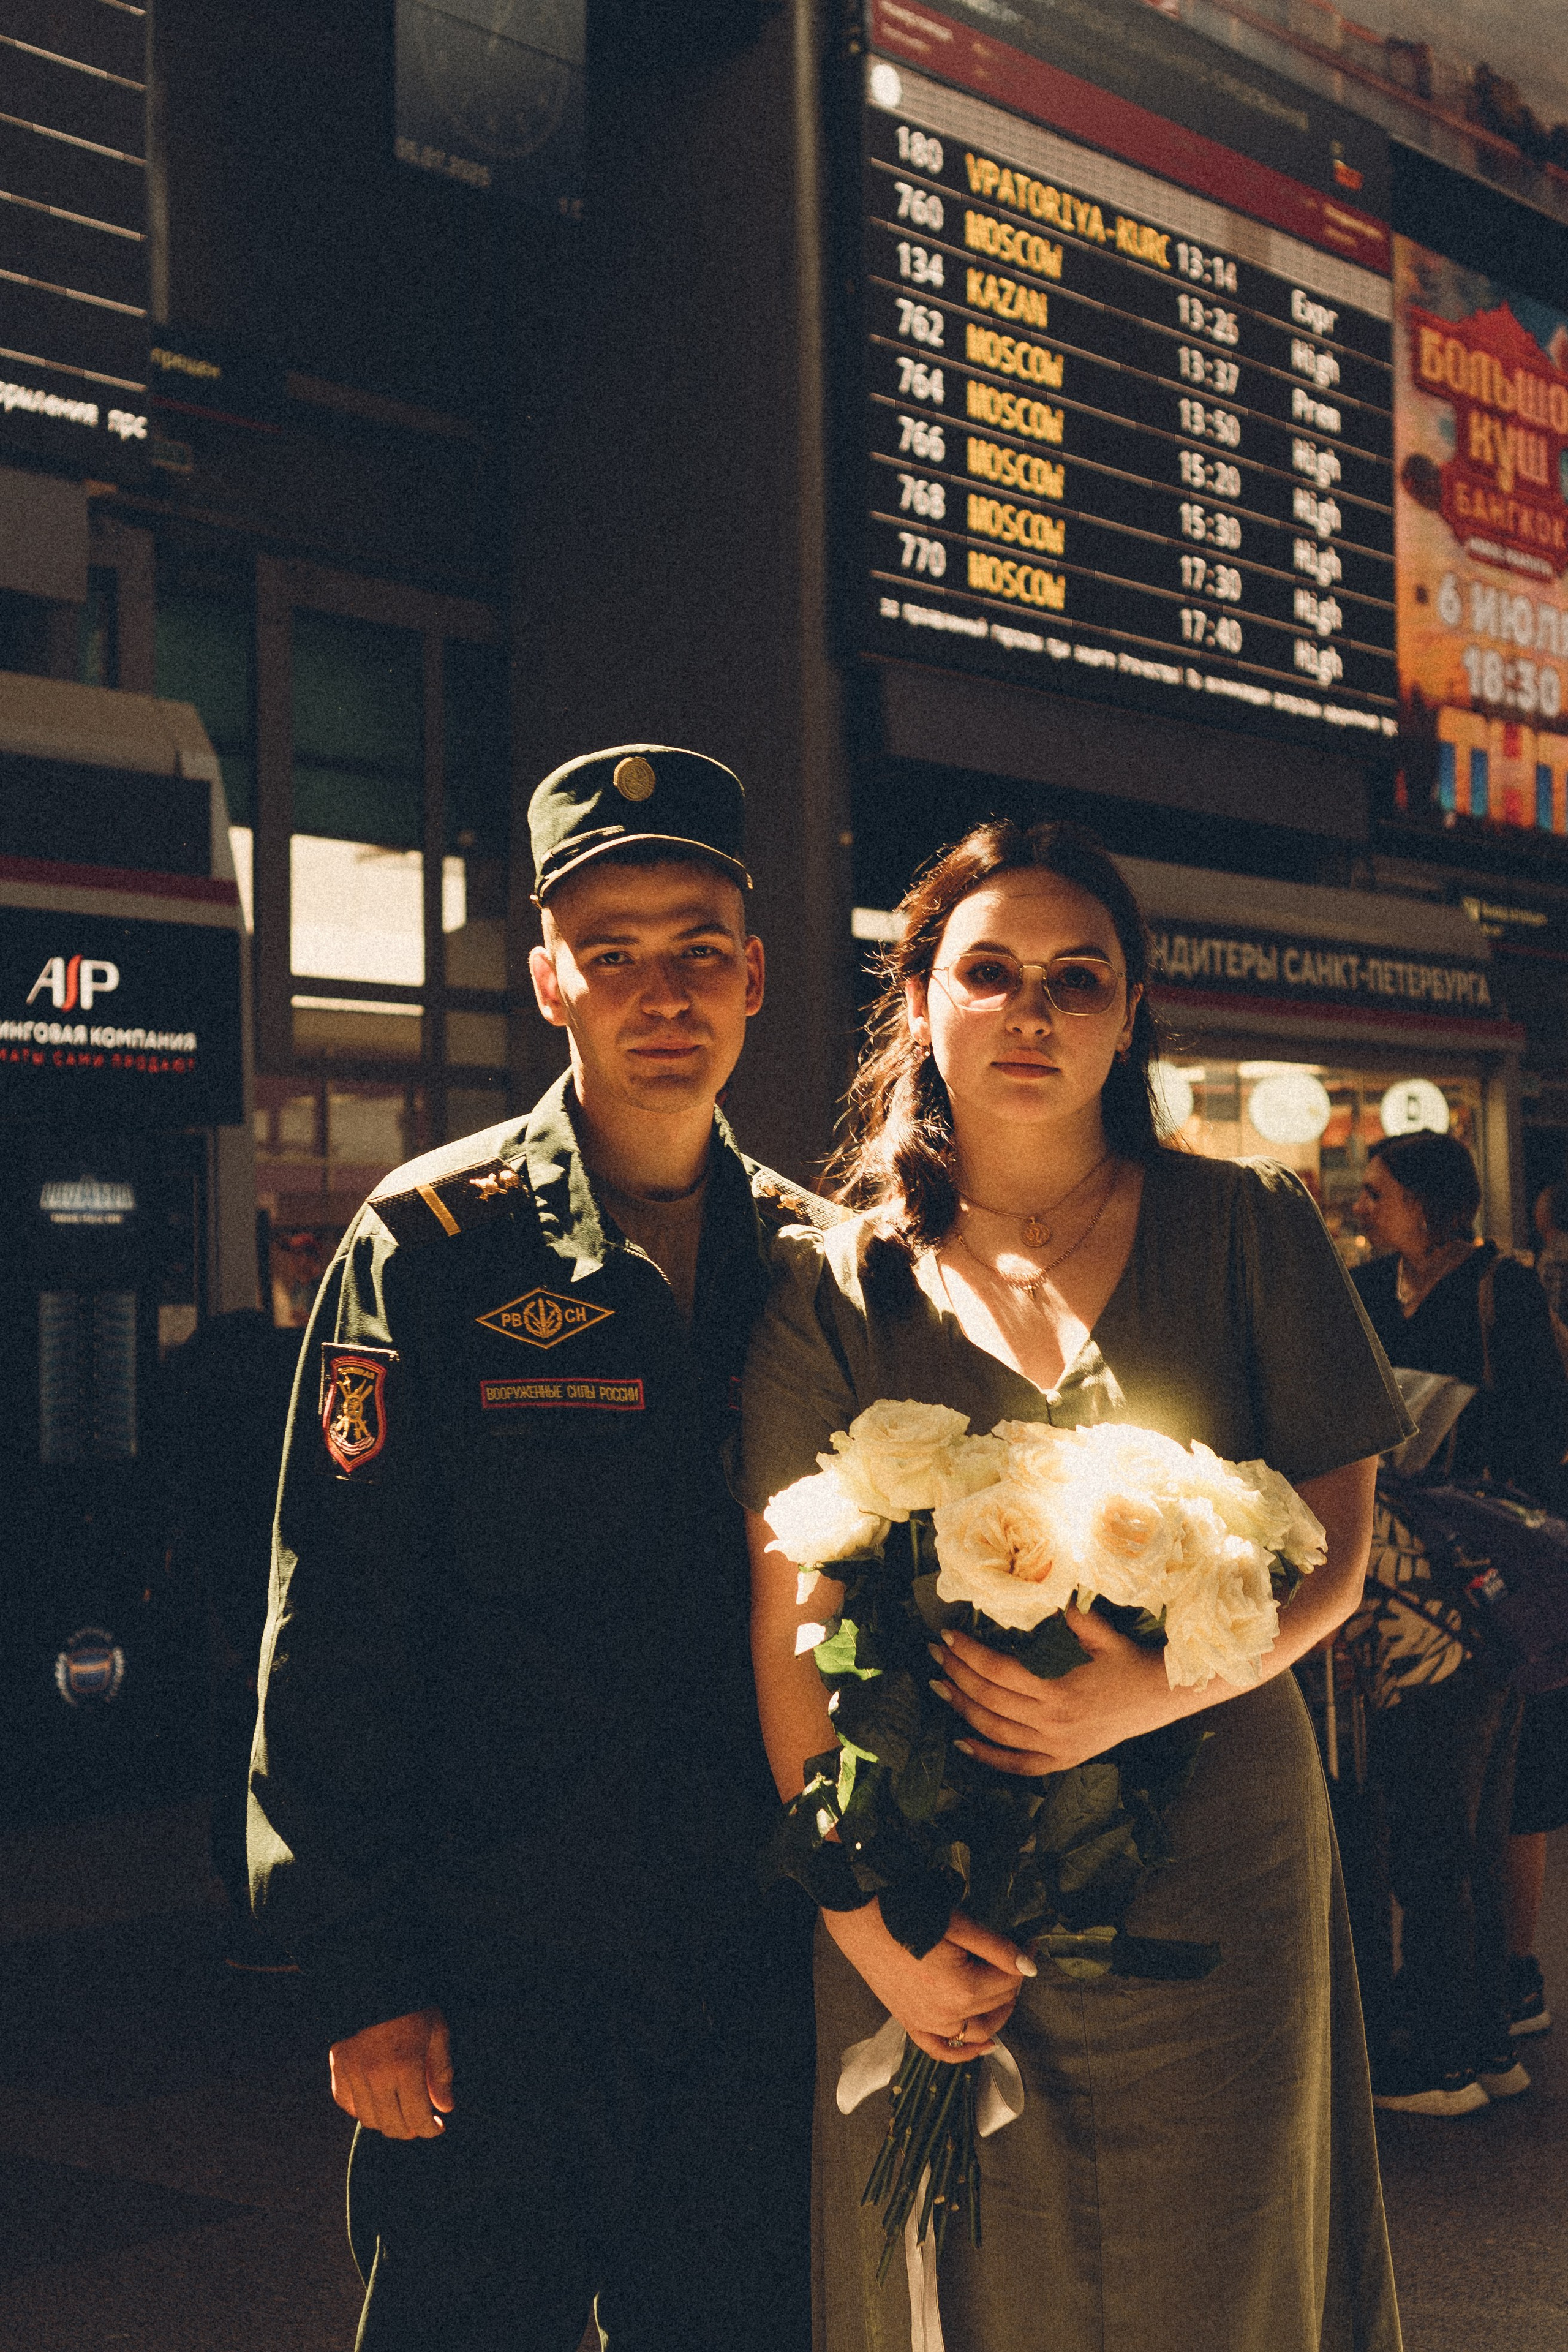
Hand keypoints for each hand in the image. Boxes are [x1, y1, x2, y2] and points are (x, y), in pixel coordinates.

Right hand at [329, 2007, 453, 2138]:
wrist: (376, 1982)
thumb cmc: (412, 2006)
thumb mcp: (437, 2032)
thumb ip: (441, 2072)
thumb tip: (445, 2107)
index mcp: (405, 2066)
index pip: (417, 2117)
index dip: (430, 2129)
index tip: (438, 2127)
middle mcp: (376, 2075)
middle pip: (392, 2124)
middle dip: (411, 2130)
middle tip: (420, 2124)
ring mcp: (352, 2072)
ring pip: (369, 2119)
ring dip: (387, 2123)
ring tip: (401, 2114)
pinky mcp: (338, 2065)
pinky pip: (347, 2103)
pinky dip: (362, 2109)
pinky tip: (377, 2102)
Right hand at [825, 1902, 1034, 2064]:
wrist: (859, 1919)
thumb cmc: (908, 1914)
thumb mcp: (959, 1925)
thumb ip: (997, 1948)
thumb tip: (1030, 1966)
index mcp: (964, 1988)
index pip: (1010, 1980)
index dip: (1023, 1959)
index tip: (1029, 1941)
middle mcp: (948, 2015)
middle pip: (997, 2003)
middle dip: (1011, 1980)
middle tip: (1014, 1956)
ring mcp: (927, 2023)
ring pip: (977, 2031)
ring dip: (997, 2015)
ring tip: (1006, 1993)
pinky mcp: (909, 2022)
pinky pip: (940, 2049)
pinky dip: (963, 2053)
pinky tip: (983, 2047)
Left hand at [931, 1606, 1185, 1774]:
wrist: (1163, 1695)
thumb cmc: (1128, 1658)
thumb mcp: (1099, 1630)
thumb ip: (1064, 1614)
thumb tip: (1028, 1591)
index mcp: (1059, 1688)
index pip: (998, 1670)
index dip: (968, 1652)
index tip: (948, 1634)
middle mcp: (1053, 1721)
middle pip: (990, 1699)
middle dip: (956, 1674)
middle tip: (934, 1653)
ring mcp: (1058, 1746)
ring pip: (995, 1731)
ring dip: (962, 1709)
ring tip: (939, 1686)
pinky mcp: (1064, 1760)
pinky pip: (1018, 1766)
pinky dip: (987, 1757)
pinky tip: (961, 1743)